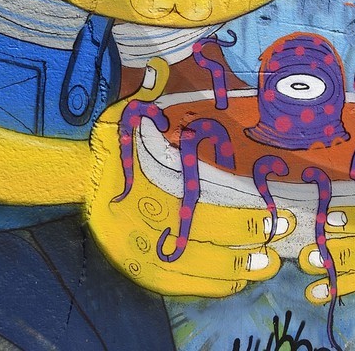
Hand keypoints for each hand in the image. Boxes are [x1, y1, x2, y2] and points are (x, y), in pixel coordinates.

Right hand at [85, 59, 287, 297]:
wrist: (74, 177)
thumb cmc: (112, 146)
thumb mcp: (126, 116)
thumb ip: (148, 96)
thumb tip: (160, 68)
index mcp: (152, 181)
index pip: (205, 202)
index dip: (241, 211)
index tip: (272, 213)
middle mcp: (148, 216)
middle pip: (207, 234)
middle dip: (247, 236)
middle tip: (280, 235)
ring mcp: (142, 245)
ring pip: (197, 265)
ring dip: (235, 267)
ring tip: (266, 264)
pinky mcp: (138, 267)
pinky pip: (178, 285)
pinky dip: (210, 285)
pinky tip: (237, 282)